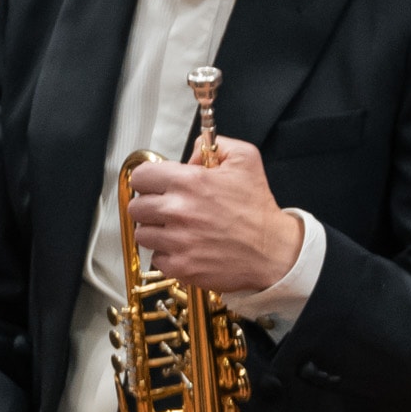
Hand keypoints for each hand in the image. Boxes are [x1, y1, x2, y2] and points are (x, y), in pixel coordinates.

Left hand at [123, 137, 301, 295]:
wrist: (274, 252)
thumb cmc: (258, 210)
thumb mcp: (246, 159)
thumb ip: (213, 145)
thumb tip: (191, 153)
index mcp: (189, 182)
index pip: (140, 177)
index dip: (149, 180)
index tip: (158, 187)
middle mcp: (178, 211)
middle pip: (137, 207)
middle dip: (151, 206)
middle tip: (170, 210)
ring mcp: (178, 241)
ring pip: (143, 233)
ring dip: (157, 231)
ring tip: (179, 230)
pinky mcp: (181, 266)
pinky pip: (157, 258)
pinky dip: (168, 254)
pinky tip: (187, 248)